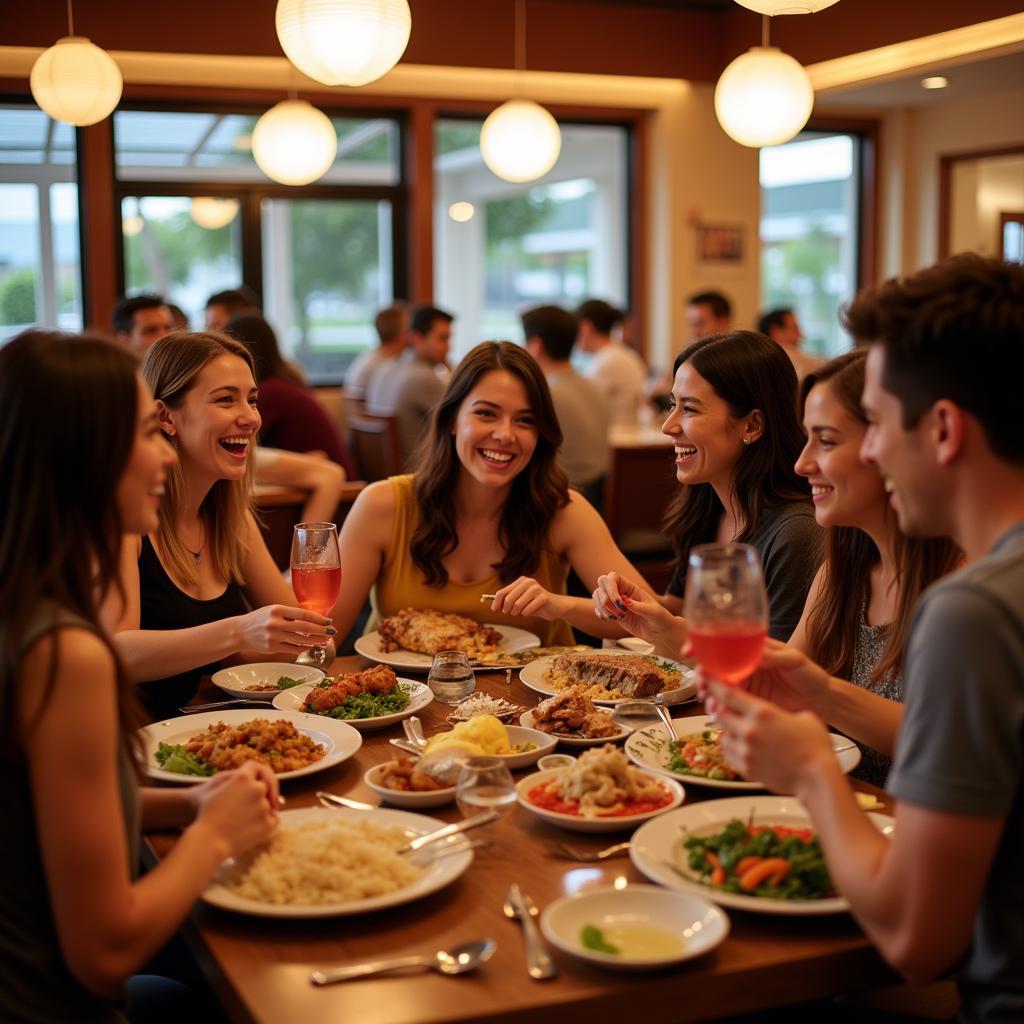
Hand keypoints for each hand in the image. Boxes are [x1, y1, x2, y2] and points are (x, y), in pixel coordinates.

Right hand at [192, 761, 279, 858]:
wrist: (208, 842)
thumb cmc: (208, 816)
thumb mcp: (218, 789)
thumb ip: (236, 781)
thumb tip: (257, 782)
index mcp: (242, 777)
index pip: (256, 767)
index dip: (255, 775)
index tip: (255, 782)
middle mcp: (257, 788)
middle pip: (264, 787)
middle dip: (258, 795)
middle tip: (246, 807)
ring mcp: (264, 806)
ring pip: (269, 804)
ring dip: (260, 810)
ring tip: (242, 821)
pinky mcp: (268, 823)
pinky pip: (274, 819)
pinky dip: (266, 822)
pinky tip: (251, 828)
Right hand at [235, 604, 334, 652]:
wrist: (240, 631)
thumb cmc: (260, 619)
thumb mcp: (274, 610)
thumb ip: (291, 613)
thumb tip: (315, 618)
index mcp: (277, 609)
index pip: (303, 614)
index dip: (319, 618)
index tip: (329, 621)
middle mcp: (275, 623)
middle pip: (305, 627)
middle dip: (321, 630)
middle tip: (332, 631)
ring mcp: (273, 636)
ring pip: (300, 640)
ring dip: (315, 641)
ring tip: (324, 640)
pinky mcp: (272, 648)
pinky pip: (292, 649)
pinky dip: (303, 647)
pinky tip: (310, 645)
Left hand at [491, 577, 568, 620]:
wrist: (555, 607)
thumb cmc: (535, 604)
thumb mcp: (520, 600)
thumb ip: (508, 600)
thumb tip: (494, 606)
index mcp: (521, 581)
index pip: (502, 592)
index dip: (496, 603)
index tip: (494, 610)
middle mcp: (528, 582)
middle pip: (508, 599)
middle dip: (506, 609)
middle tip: (510, 613)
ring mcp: (536, 589)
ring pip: (517, 605)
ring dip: (517, 612)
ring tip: (521, 612)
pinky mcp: (543, 597)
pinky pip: (527, 609)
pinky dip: (526, 614)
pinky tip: (531, 612)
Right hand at [592, 572, 685, 652]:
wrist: (660, 632)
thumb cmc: (660, 619)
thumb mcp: (654, 612)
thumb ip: (640, 607)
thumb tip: (625, 602)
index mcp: (631, 588)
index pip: (613, 577)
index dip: (611, 587)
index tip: (619, 603)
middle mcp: (621, 592)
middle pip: (602, 583)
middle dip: (604, 597)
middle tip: (617, 611)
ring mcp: (616, 603)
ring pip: (598, 596)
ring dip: (603, 608)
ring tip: (617, 618)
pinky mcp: (613, 614)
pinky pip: (599, 609)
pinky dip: (600, 613)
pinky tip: (610, 619)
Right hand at [698, 639, 832, 718]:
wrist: (823, 701)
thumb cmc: (811, 675)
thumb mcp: (795, 661)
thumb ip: (775, 656)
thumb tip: (756, 655)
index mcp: (753, 651)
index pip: (723, 644)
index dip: (703, 646)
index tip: (690, 651)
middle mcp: (744, 667)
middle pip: (714, 667)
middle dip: (702, 675)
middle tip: (702, 685)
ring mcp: (745, 686)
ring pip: (717, 688)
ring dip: (708, 695)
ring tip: (711, 704)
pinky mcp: (748, 704)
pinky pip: (728, 706)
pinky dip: (719, 710)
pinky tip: (717, 715)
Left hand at [708, 680, 834, 795]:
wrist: (817, 779)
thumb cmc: (815, 747)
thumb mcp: (802, 717)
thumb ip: (778, 711)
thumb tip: (773, 713)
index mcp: (762, 713)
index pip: (727, 693)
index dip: (714, 683)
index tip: (705, 676)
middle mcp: (749, 730)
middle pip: (719, 712)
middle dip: (719, 707)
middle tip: (722, 704)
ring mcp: (745, 751)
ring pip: (722, 734)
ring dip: (726, 728)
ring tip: (737, 727)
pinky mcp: (746, 769)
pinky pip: (728, 753)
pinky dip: (731, 747)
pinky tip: (742, 745)